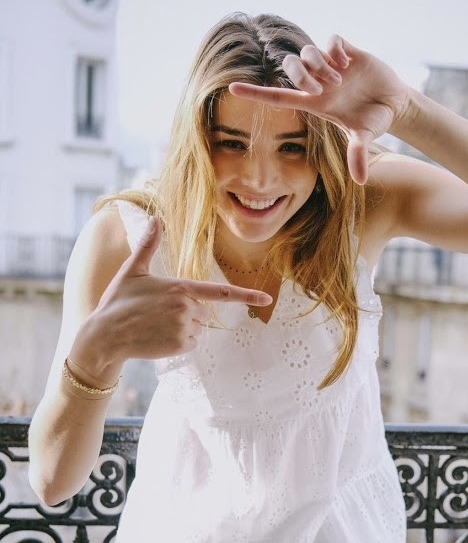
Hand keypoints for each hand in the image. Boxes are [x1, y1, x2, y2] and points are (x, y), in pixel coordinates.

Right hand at [70, 218, 271, 376]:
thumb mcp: (132, 270)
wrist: (103, 337)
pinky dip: (178, 343)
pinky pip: (190, 344)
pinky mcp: (179, 346)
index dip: (246, 296)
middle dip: (186, 312)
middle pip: (203, 311)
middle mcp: (187, 307)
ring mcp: (184, 328)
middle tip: (158, 313)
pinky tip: (157, 338)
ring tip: (156, 325)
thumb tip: (153, 219)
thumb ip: (148, 246)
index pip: (221, 292)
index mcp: (180, 287)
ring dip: (182, 329)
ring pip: (197, 329)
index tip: (267, 300)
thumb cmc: (117, 302)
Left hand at [229, 35, 410, 183]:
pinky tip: (347, 62)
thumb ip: (358, 154)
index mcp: (314, 103)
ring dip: (320, 64)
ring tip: (340, 79)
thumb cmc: (373, 121)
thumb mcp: (364, 137)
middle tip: (325, 89)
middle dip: (302, 74)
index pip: (277, 96)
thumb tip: (361, 181)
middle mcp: (318, 82)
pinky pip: (331, 40)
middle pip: (291, 66)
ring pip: (308, 51)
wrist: (394, 104)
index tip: (231, 88)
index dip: (255, 92)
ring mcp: (331, 65)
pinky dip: (335, 48)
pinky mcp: (347, 51)